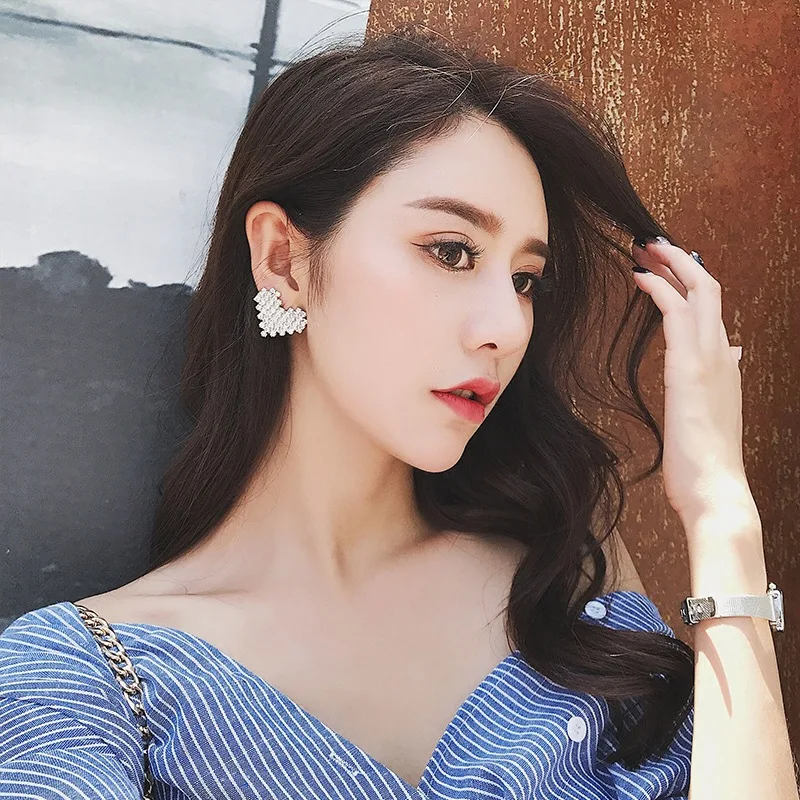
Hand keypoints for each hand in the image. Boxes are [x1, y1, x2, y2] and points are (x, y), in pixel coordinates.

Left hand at [631, 238, 758, 535]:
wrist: (716, 493)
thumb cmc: (706, 462)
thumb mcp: (714, 413)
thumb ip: (720, 380)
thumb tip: (734, 351)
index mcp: (726, 366)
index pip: (712, 311)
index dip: (690, 283)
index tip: (665, 268)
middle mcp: (724, 356)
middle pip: (708, 291)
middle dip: (681, 261)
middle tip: (651, 243)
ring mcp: (711, 360)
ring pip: (699, 292)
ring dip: (670, 264)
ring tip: (643, 246)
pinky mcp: (690, 370)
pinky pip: (676, 315)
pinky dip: (660, 289)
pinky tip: (640, 277)